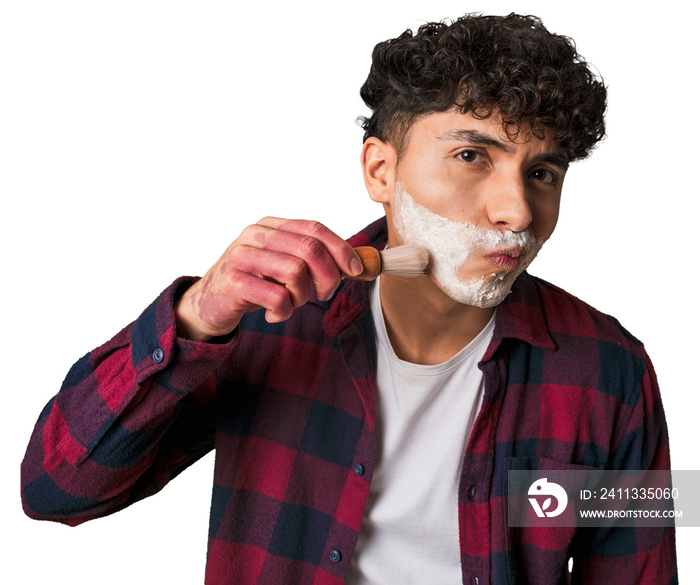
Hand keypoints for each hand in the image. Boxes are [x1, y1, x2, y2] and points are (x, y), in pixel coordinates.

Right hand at [174, 217, 363, 340]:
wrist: (208, 304)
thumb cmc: (253, 284)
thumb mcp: (283, 266)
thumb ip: (313, 261)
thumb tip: (357, 263)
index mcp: (271, 226)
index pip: (314, 228)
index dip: (341, 248)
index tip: (356, 270)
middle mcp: (255, 235)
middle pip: (309, 248)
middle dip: (328, 276)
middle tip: (325, 295)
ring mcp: (241, 256)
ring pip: (295, 272)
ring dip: (302, 297)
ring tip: (291, 304)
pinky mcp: (232, 282)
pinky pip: (276, 298)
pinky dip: (283, 312)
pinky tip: (274, 314)